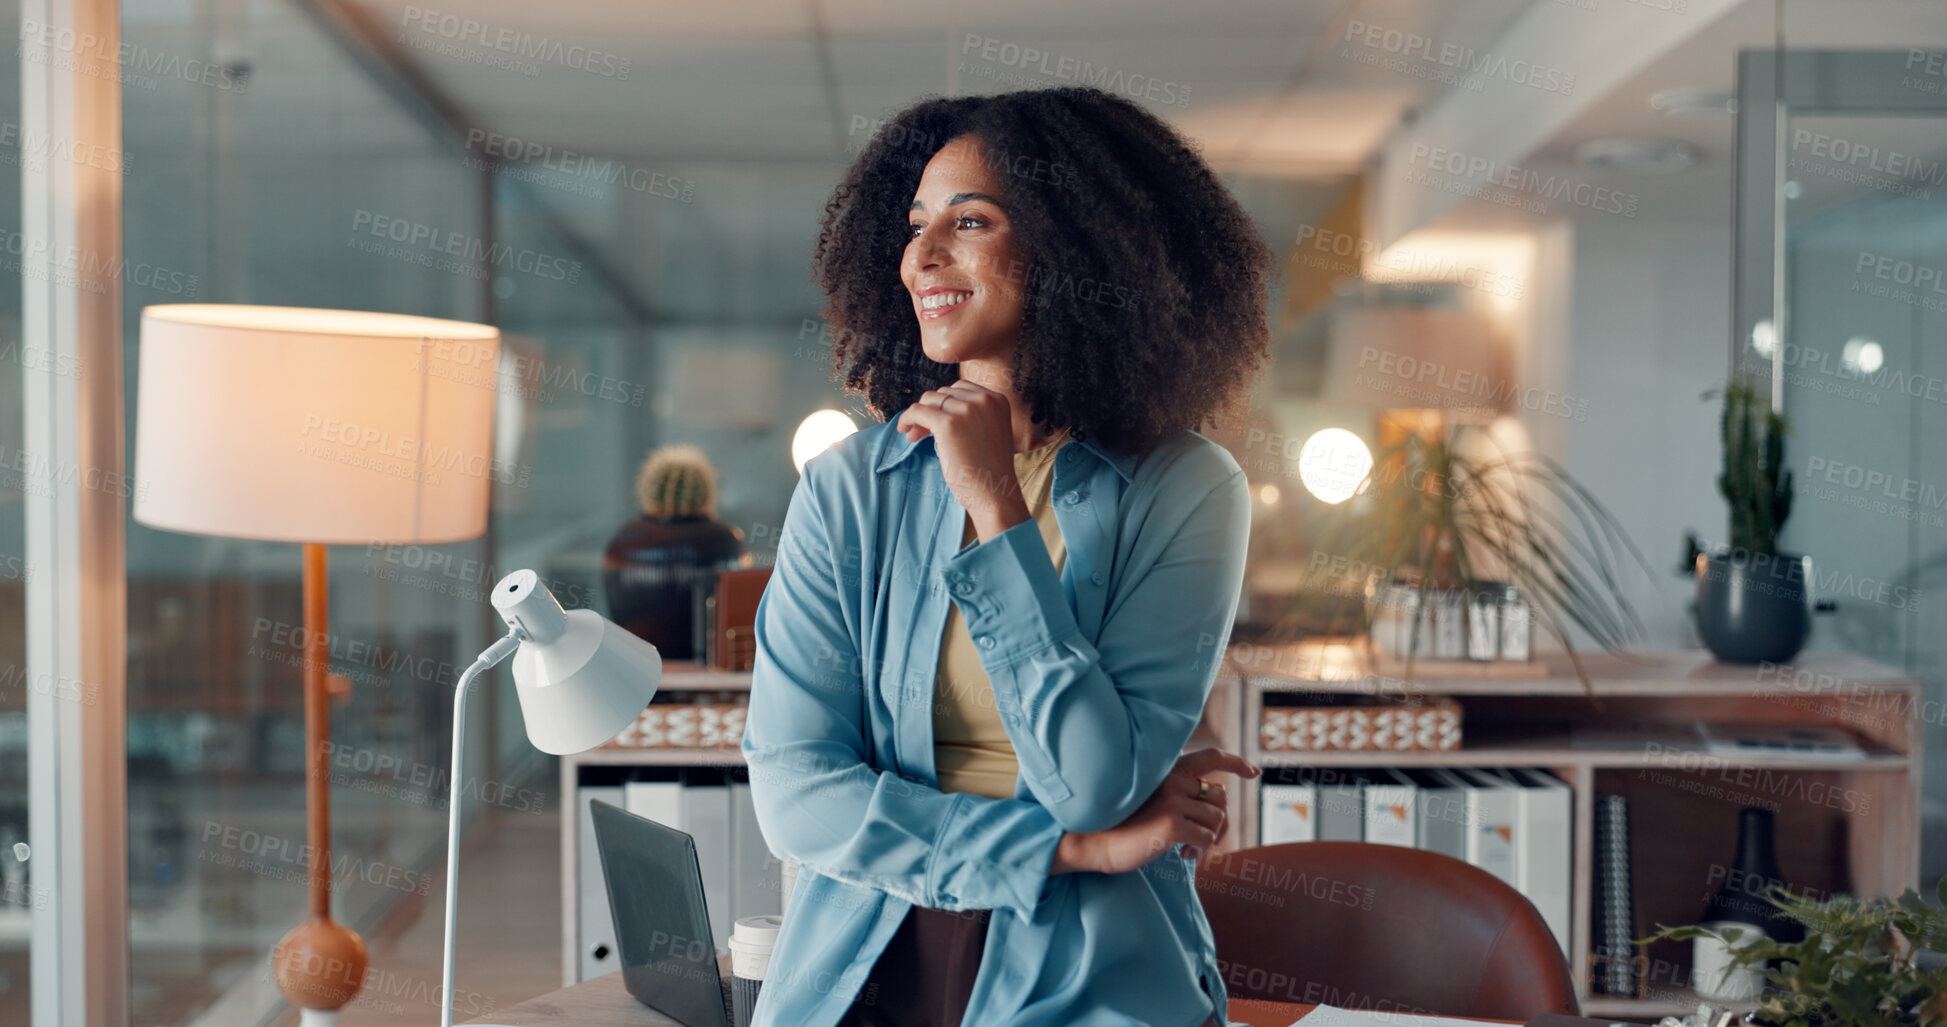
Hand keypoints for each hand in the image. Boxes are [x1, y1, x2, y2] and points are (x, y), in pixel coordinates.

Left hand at [894, 378, 1024, 536]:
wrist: (995, 493)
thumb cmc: (989, 470)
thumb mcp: (989, 432)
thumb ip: (972, 415)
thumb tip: (934, 408)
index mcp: (997, 400)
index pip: (961, 388)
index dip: (944, 403)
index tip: (936, 420)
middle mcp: (984, 400)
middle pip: (944, 392)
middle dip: (931, 409)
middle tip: (922, 432)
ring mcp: (966, 410)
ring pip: (929, 400)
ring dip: (919, 415)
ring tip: (914, 435)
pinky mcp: (948, 424)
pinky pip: (918, 411)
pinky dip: (907, 419)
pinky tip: (904, 430)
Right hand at [1054, 748, 1259, 873]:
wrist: (1092, 841)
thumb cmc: (1119, 825)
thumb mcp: (1151, 801)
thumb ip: (1180, 794)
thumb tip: (1219, 795)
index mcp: (1166, 771)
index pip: (1210, 757)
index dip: (1236, 763)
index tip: (1254, 772)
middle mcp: (1172, 780)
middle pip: (1219, 797)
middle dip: (1219, 822)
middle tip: (1206, 841)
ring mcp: (1173, 800)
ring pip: (1217, 819)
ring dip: (1210, 839)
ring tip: (1188, 850)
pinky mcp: (1173, 824)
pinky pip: (1207, 839)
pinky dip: (1202, 851)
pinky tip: (1184, 855)